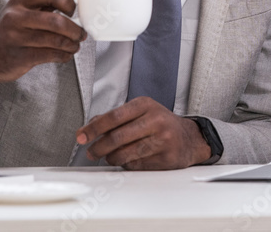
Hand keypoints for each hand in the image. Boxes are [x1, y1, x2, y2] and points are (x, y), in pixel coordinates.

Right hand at [0, 0, 85, 100]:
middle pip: (57, 21)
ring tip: (75, 45)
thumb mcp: (24, 9)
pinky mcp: (19, 57)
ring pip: (56, 40)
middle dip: (75, 30)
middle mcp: (15, 17)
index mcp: (19, 0)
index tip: (74, 11)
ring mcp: (16, 38)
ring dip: (72, 44)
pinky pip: (51, 55)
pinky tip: (66, 54)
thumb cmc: (11, 30)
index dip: (69, 2)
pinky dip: (64, 55)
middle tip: (82, 34)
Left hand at [76, 97, 211, 169]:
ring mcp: (163, 139)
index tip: (81, 136)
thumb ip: (115, 117)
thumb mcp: (140, 113)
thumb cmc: (160, 124)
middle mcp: (155, 120)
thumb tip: (89, 126)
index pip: (113, 116)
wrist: (189, 138)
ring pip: (125, 154)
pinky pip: (136, 165)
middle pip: (117, 137)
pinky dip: (127, 165)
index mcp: (145, 105)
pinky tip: (129, 160)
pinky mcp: (166, 157)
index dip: (94, 128)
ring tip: (110, 156)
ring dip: (111, 158)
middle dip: (98, 147)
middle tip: (91, 151)